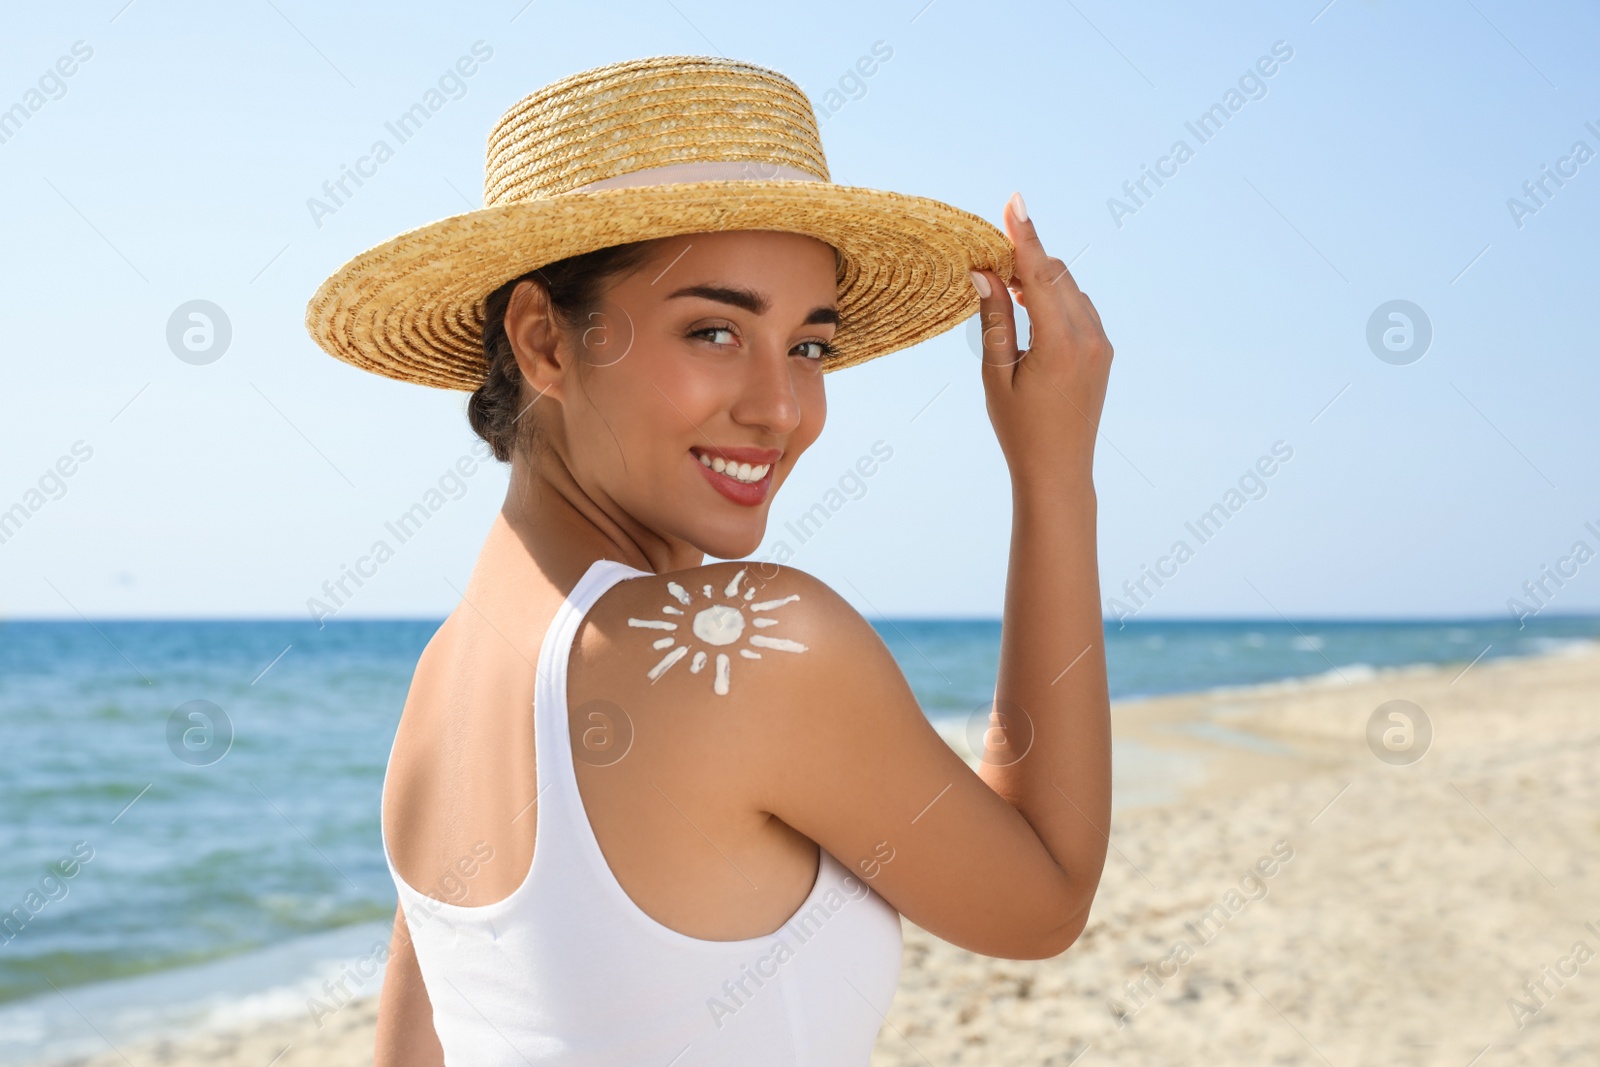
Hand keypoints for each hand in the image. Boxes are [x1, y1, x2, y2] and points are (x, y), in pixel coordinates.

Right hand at [972, 193, 1112, 492]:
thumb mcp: (996, 374)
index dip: (1024, 234)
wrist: (1059, 471)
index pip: (1039, 274)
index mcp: (1060, 343)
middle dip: (1025, 257)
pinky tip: (1029, 307)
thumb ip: (994, 319)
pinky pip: (1079, 307)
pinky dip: (1054, 297)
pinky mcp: (1104, 351)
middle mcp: (1089, 337)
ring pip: (1069, 289)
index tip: (1014, 201)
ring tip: (1004, 287)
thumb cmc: (1019, 429)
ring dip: (1039, 279)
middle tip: (989, 256)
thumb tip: (984, 272)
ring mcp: (1101, 343)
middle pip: (1055, 274)